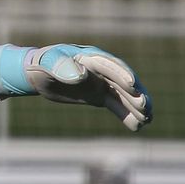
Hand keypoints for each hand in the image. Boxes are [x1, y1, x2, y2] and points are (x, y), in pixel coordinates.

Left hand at [0, 44, 152, 131]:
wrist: (36, 73)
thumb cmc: (42, 64)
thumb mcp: (48, 63)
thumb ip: (63, 67)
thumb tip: (82, 75)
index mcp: (90, 57)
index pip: (109, 65)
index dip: (121, 74)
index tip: (133, 85)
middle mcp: (101, 69)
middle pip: (122, 81)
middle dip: (135, 94)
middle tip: (146, 108)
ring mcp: (103, 82)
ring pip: (124, 95)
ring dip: (136, 107)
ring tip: (148, 119)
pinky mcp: (100, 95)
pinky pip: (117, 105)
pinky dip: (127, 115)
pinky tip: (138, 126)